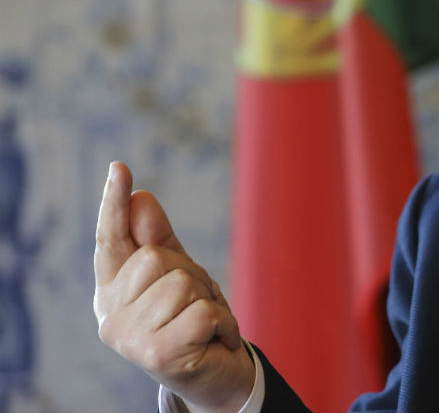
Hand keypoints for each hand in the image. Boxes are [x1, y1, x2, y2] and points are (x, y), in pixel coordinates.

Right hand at [93, 161, 254, 411]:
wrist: (215, 377)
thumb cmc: (194, 322)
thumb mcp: (180, 275)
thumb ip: (160, 240)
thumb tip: (142, 198)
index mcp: (112, 291)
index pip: (111, 241)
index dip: (114, 204)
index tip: (120, 168)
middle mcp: (110, 315)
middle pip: (158, 257)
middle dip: (192, 275)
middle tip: (198, 305)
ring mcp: (130, 338)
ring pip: (182, 283)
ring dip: (210, 301)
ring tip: (206, 325)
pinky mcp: (158, 354)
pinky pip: (204, 311)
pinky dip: (223, 321)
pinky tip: (216, 340)